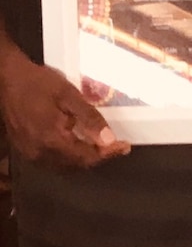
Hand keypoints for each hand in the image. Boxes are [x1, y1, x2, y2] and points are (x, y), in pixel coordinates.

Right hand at [0, 50, 129, 169]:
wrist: (7, 80)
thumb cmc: (39, 83)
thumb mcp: (68, 94)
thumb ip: (89, 117)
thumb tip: (109, 139)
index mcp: (52, 141)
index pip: (86, 157)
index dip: (107, 153)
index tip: (125, 146)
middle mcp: (41, 154)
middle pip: (76, 165)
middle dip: (98, 156)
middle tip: (116, 145)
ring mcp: (31, 155)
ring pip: (64, 165)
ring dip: (84, 157)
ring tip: (102, 144)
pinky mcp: (26, 150)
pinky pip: (53, 161)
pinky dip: (69, 155)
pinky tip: (78, 143)